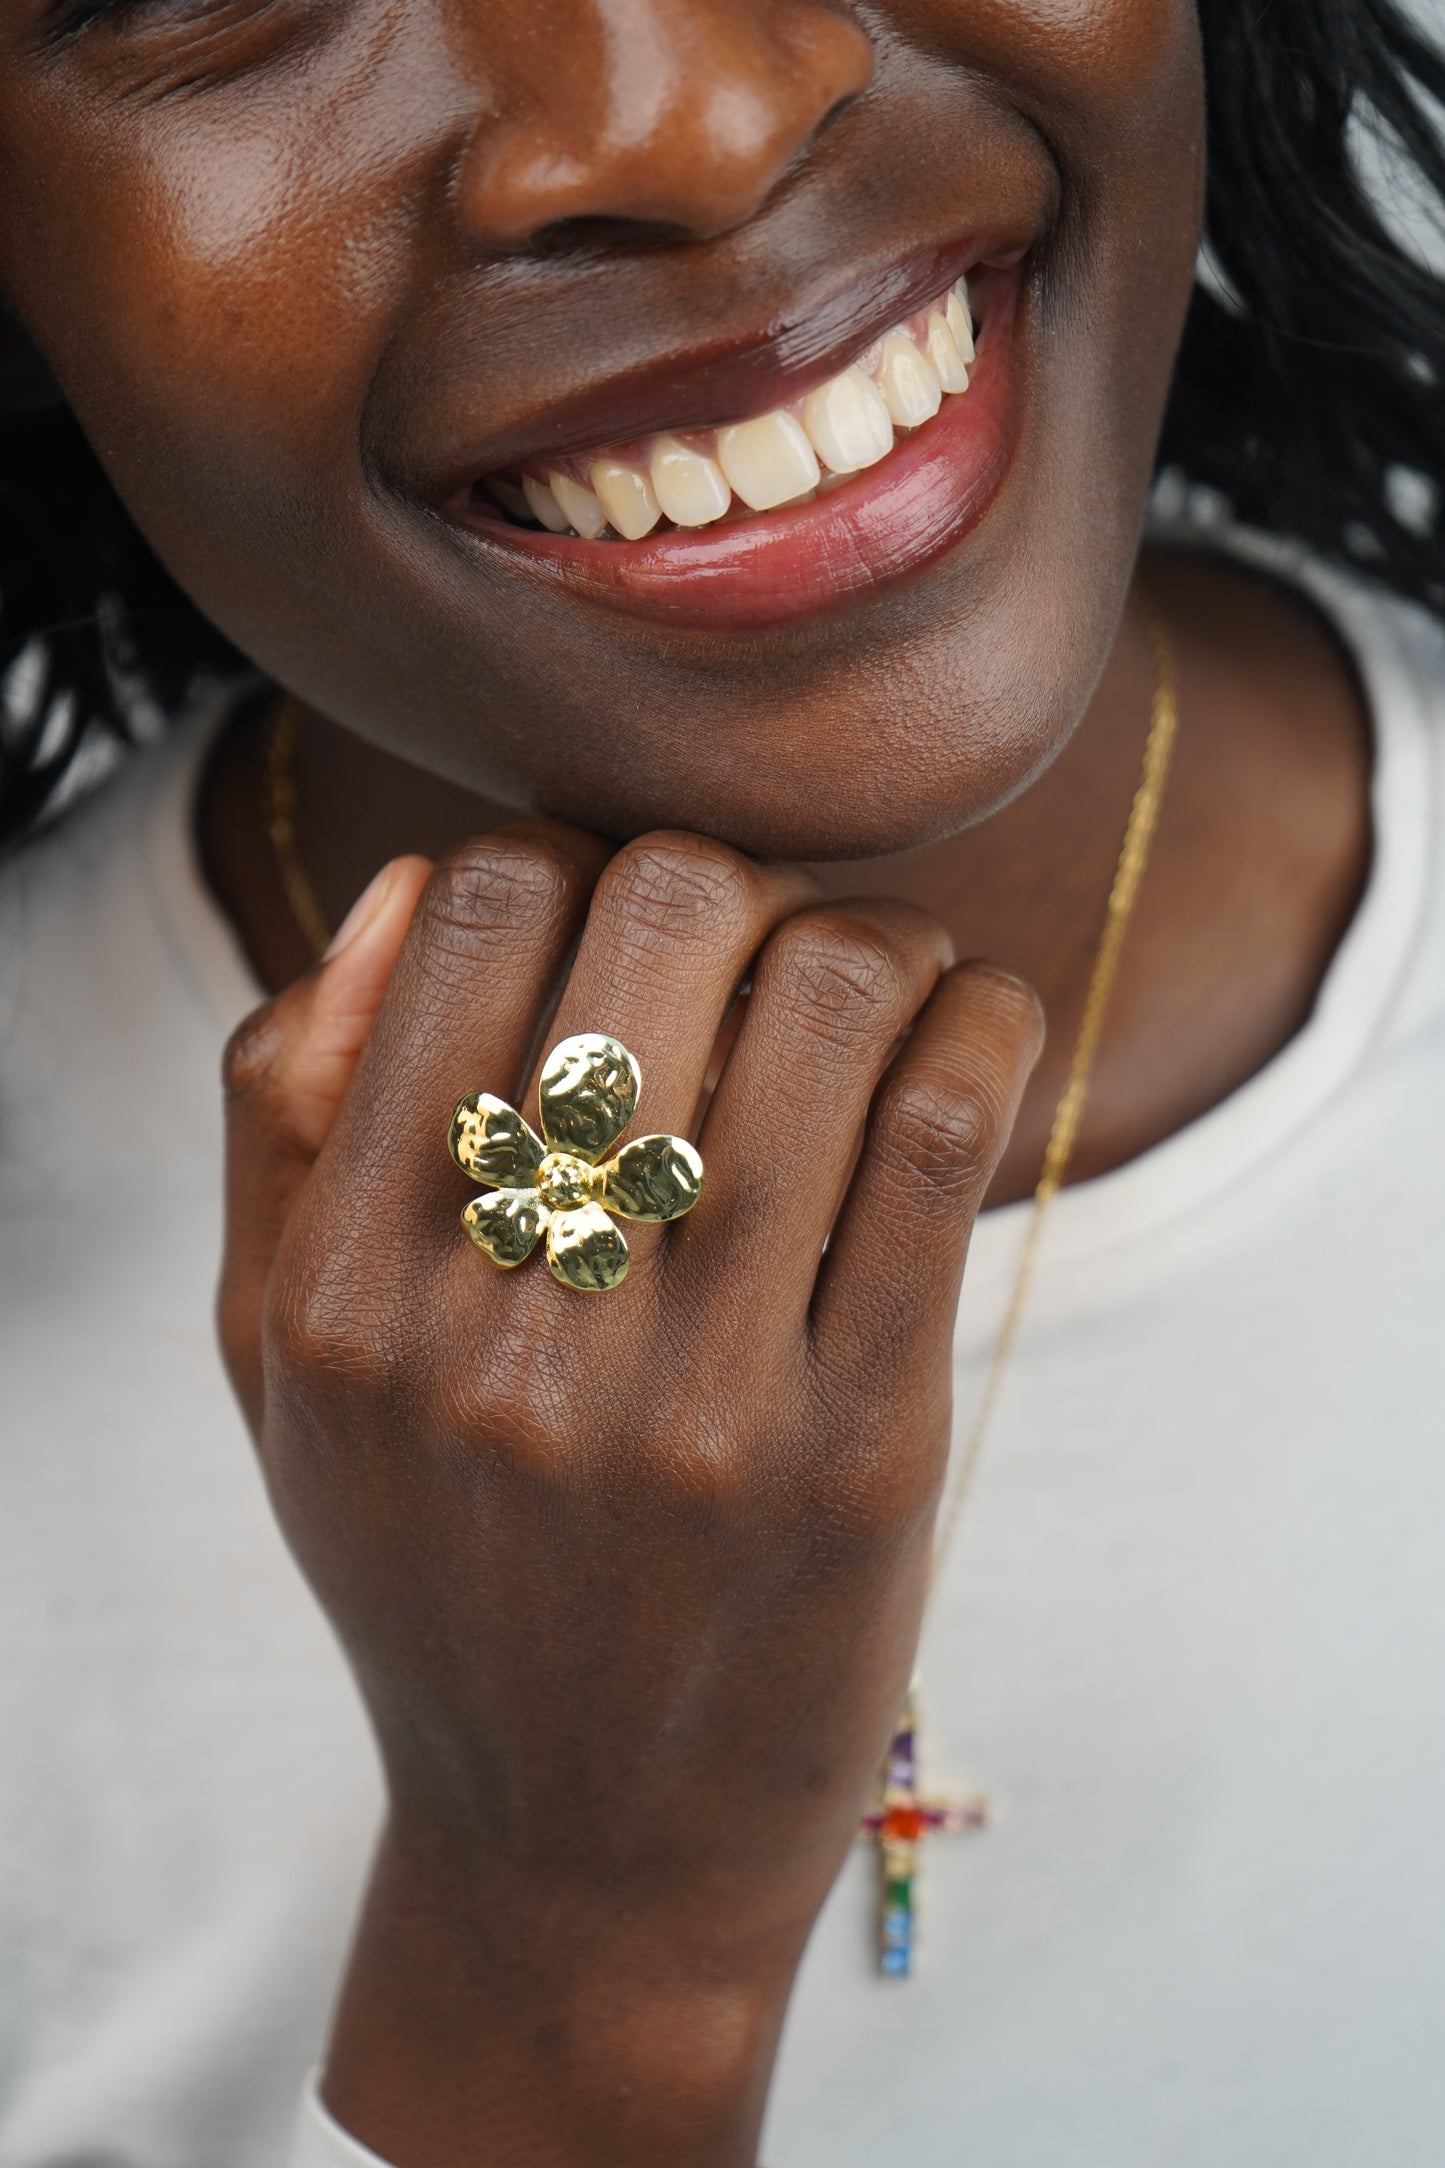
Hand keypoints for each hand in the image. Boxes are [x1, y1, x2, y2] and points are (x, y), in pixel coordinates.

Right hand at [219, 824, 1040, 2167]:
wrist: (582, 1842)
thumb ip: (284, 1114)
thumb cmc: (440, 1568)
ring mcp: (690, 1397)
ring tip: (888, 984)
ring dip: (884, 936)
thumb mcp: (282, 1366)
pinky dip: (985, 1019)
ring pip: (829, 993)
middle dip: (733, 885)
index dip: (573, 865)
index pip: (479, 905)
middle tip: (764, 956)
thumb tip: (408, 884)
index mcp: (344, 1287)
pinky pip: (945, 1129)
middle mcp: (501, 1333)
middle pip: (664, 914)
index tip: (624, 944)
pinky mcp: (859, 1447)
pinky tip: (974, 1027)